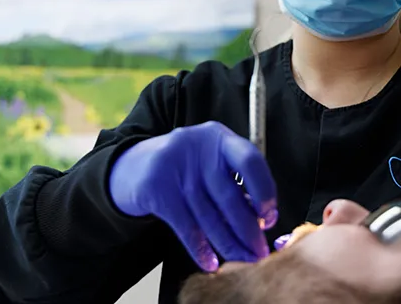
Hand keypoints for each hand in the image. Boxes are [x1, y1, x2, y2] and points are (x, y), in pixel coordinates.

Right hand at [109, 121, 277, 271]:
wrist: (132, 167)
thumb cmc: (184, 168)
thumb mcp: (209, 162)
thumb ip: (233, 182)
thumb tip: (260, 221)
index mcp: (218, 138)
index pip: (250, 160)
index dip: (264, 191)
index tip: (269, 218)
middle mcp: (198, 148)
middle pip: (229, 195)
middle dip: (248, 230)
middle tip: (259, 252)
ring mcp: (175, 167)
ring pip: (208, 215)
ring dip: (228, 244)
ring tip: (242, 260)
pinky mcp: (156, 189)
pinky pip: (186, 226)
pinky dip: (200, 248)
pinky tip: (211, 262)